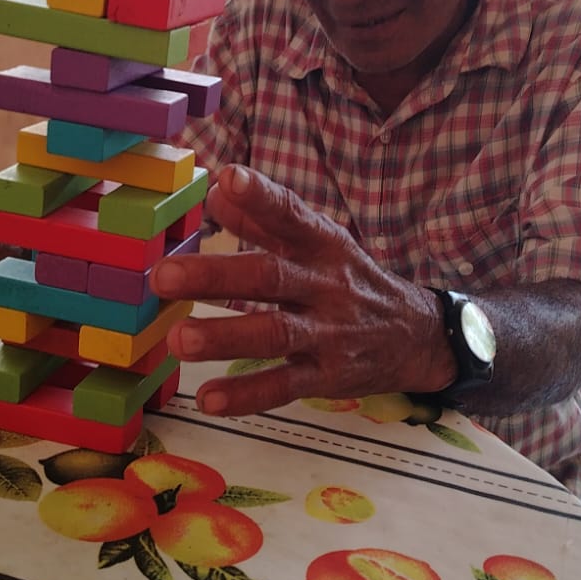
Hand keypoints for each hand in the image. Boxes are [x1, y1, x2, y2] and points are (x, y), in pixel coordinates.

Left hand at [148, 166, 455, 415]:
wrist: (417, 336)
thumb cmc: (349, 281)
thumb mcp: (319, 243)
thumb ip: (265, 220)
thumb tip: (214, 193)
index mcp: (323, 245)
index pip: (291, 215)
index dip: (261, 197)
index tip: (227, 179)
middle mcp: (327, 285)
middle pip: (270, 276)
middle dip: (216, 276)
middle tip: (163, 276)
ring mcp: (329, 333)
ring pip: (274, 333)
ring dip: (225, 337)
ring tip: (179, 341)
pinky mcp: (328, 376)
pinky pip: (284, 385)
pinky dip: (247, 395)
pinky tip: (209, 399)